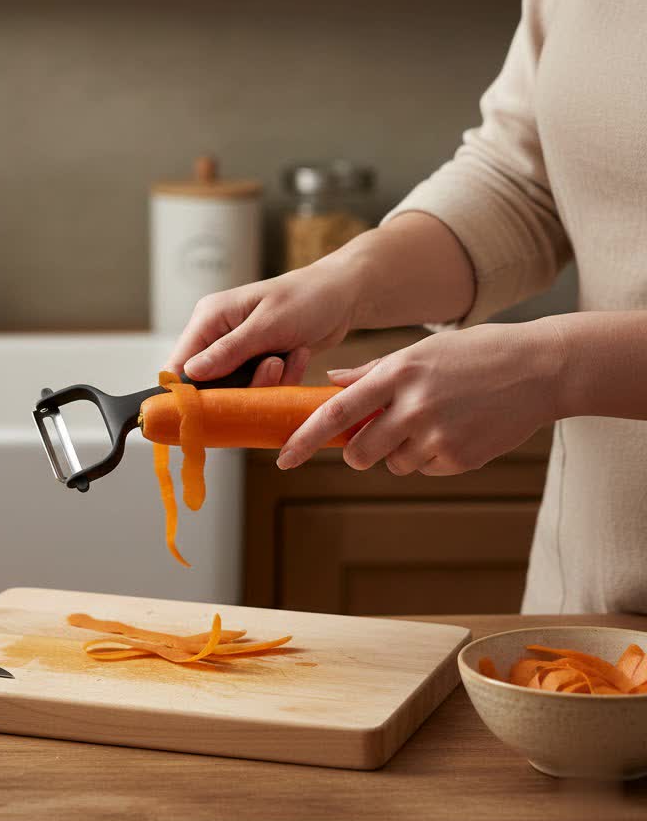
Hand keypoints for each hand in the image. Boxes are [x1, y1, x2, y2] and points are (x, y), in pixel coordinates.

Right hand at [166, 259, 361, 387]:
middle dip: (242, 387)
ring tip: (288, 356)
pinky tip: (298, 355)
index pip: (179, 364)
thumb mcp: (267, 324)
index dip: (186, 392)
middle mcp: (217, 337)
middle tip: (273, 367)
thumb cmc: (306, 298)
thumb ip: (228, 351)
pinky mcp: (257, 365)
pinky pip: (260, 389)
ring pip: (238, 392)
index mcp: (209, 319)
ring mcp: (238, 353)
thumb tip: (190, 373)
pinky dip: (282, 380)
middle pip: (209, 385)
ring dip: (267, 383)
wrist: (343, 297)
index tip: (206, 411)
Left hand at [276, 321, 561, 474]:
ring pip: (393, 464)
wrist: (538, 369)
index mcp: (396, 373)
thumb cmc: (472, 355)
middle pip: (358, 452)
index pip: (335, 413)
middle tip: (373, 438)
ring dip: (399, 452)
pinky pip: (425, 468)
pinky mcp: (460, 457)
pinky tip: (454, 430)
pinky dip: (431, 457)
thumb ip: (371, 372)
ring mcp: (437, 434)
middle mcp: (412, 405)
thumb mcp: (418, 351)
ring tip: (430, 422)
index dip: (303, 439)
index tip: (282, 458)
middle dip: (358, 452)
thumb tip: (330, 384)